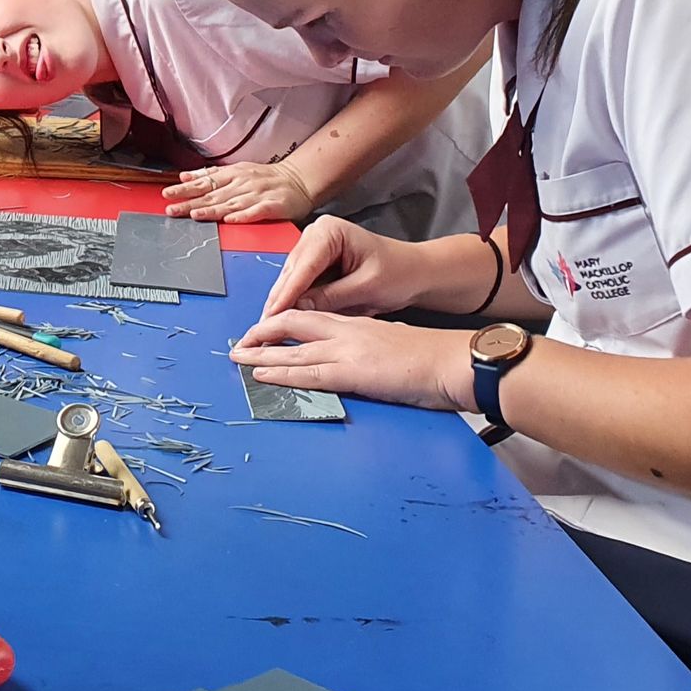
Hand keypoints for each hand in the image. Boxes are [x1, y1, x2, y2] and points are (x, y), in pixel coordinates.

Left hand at [163, 161, 311, 221]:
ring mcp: (257, 195)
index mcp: (233, 175)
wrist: (299, 180)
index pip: (204, 183)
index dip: (185, 189)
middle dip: (190, 203)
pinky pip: (256, 211)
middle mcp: (242, 184)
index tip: (168, 194)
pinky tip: (231, 220)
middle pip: (212, 195)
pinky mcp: (272, 206)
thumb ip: (210, 174)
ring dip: (211, 210)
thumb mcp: (236, 170)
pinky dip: (243, 215)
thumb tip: (185, 176)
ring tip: (194, 215)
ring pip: (230, 203)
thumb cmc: (266, 177)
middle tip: (171, 209)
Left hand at [231, 311, 474, 412]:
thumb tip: (365, 359)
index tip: (267, 329)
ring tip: (237, 356)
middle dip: (264, 333)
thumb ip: (374, 347)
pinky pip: (307, 373)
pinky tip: (260, 373)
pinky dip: (280, 374)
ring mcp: (347, 350)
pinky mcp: (351, 372)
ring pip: (293, 350)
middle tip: (240, 341)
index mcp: (358, 324)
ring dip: (261, 354)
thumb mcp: (396, 344)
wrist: (453, 361)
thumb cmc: (434, 357)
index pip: (312, 317)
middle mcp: (347, 331)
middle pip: (294, 325)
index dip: (286, 322)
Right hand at [255, 216, 447, 320]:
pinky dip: (293, 302)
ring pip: (290, 280)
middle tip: (263, 330)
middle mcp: (316, 234)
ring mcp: (313, 247)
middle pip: (291, 273)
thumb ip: (331, 297)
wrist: (414, 272)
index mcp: (330, 231)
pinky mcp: (314, 262)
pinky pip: (299, 284)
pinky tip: (284, 321)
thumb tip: (297, 309)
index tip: (271, 317)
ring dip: (282, 304)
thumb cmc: (399, 273)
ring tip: (268, 330)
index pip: (303, 266)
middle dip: (279, 301)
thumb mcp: (366, 288)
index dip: (286, 295)